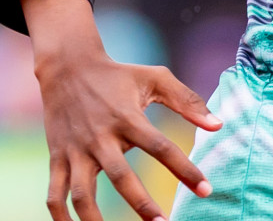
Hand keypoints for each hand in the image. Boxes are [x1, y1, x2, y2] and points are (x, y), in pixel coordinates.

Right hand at [22, 0, 222, 220]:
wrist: (67, 66)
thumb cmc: (118, 75)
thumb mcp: (155, 78)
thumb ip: (188, 101)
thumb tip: (219, 125)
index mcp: (127, 117)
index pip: (160, 148)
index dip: (185, 170)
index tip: (205, 190)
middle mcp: (100, 137)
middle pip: (120, 176)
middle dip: (141, 204)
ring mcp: (75, 150)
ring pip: (81, 193)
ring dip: (95, 220)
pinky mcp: (57, 158)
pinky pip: (54, 195)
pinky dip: (61, 217)